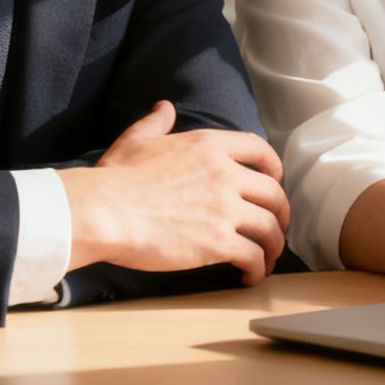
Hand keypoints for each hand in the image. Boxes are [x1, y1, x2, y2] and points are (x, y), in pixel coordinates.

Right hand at [58, 100, 290, 284]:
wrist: (103, 211)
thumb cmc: (115, 179)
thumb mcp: (137, 140)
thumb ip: (156, 123)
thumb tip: (164, 107)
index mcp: (209, 146)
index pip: (260, 150)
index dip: (273, 167)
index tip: (274, 181)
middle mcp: (224, 174)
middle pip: (274, 194)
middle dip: (281, 214)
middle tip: (276, 228)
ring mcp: (224, 209)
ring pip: (270, 228)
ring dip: (274, 246)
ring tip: (267, 259)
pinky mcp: (218, 242)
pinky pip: (253, 256)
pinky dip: (257, 269)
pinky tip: (248, 277)